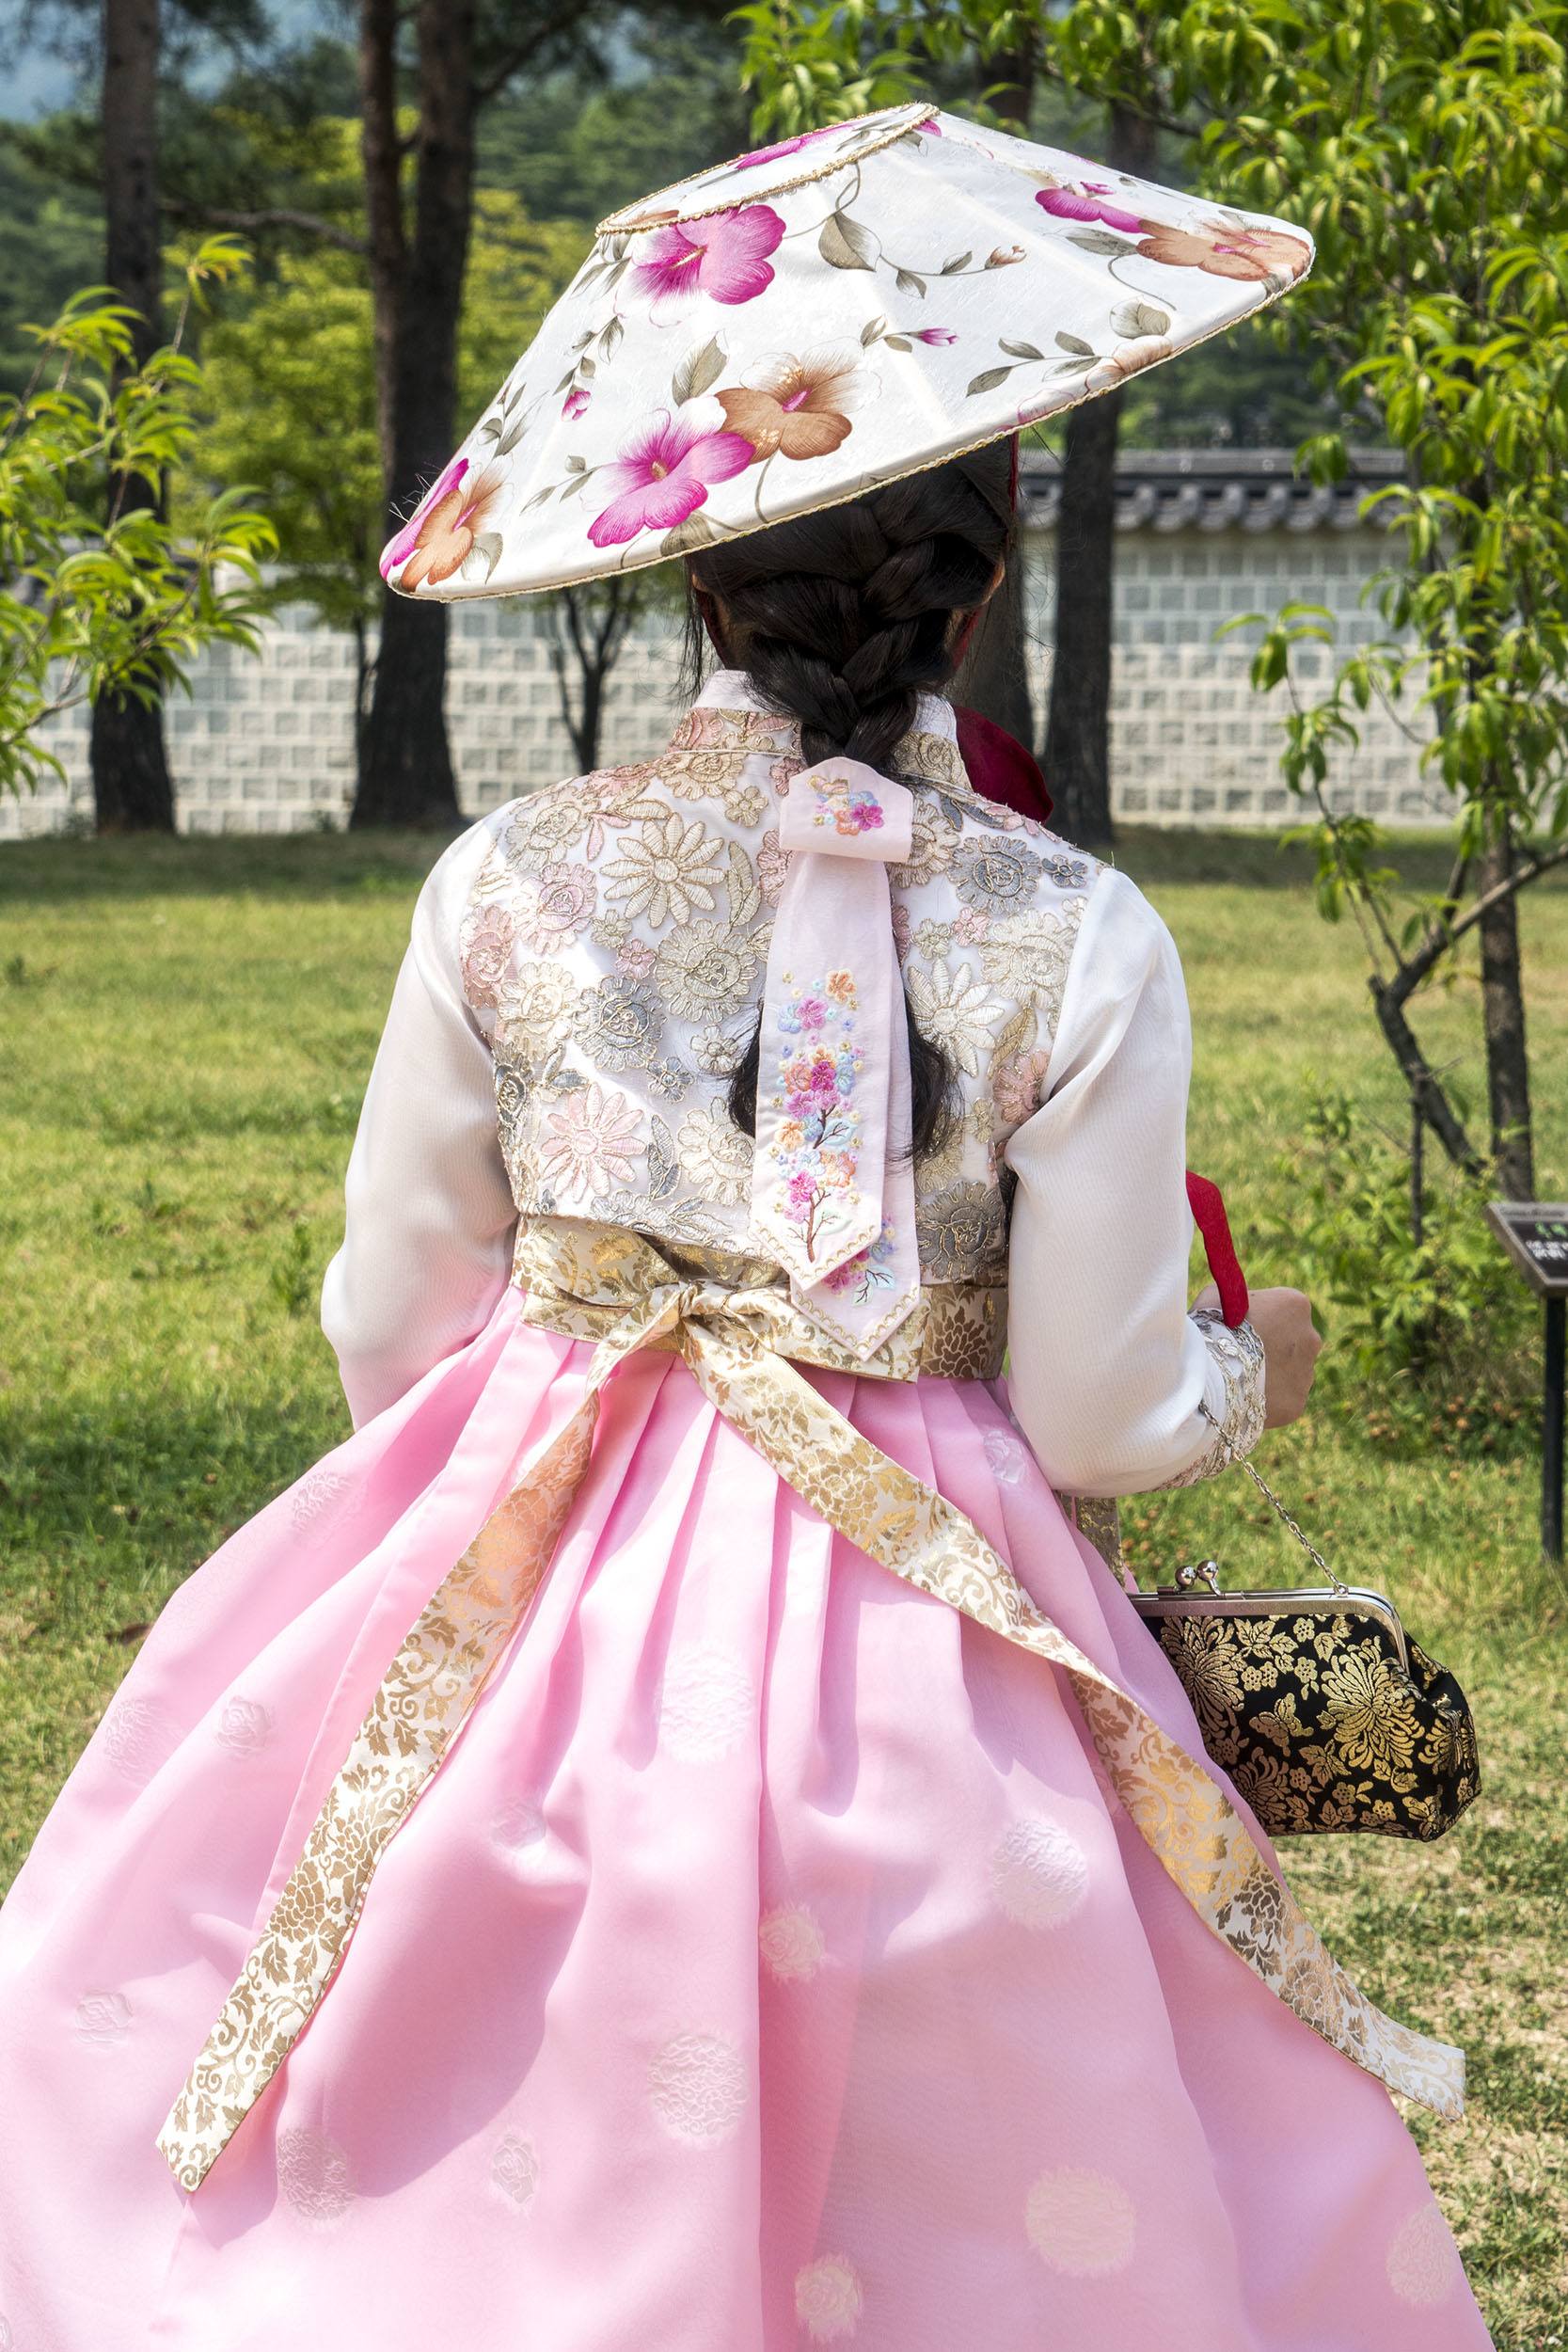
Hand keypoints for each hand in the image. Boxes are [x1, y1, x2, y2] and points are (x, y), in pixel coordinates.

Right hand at [1192, 1282, 1321, 1428]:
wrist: (1209, 1375)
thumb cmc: (1210, 1328)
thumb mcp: (1218, 1297)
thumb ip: (1234, 1298)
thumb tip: (1234, 1302)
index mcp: (1295, 1304)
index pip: (1283, 1309)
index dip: (1260, 1317)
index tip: (1240, 1327)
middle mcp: (1310, 1337)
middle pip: (1292, 1342)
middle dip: (1271, 1347)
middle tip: (1240, 1355)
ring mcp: (1306, 1373)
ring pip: (1290, 1372)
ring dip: (1271, 1374)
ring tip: (1239, 1379)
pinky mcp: (1297, 1403)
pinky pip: (1283, 1399)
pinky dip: (1267, 1399)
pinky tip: (1244, 1397)